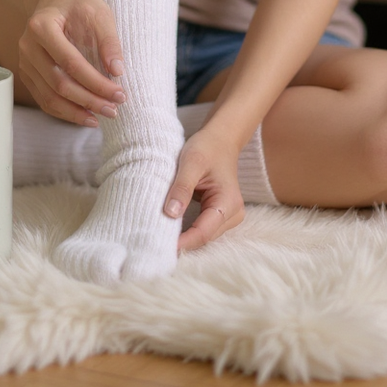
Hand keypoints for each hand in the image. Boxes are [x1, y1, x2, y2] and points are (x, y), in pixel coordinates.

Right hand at [18, 0, 126, 125]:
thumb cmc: (78, 3)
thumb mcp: (99, 13)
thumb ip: (109, 41)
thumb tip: (117, 72)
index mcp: (42, 27)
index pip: (71, 63)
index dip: (96, 83)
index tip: (119, 94)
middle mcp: (28, 46)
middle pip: (58, 83)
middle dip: (89, 100)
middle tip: (114, 109)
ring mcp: (25, 62)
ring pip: (49, 97)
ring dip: (77, 112)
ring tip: (101, 117)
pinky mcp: (28, 73)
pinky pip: (44, 99)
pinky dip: (64, 112)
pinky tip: (85, 115)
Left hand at [164, 126, 245, 251]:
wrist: (221, 139)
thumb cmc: (207, 148)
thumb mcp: (191, 162)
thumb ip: (182, 187)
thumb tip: (170, 213)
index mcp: (228, 203)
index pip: (204, 232)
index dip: (183, 242)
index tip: (159, 247)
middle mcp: (233, 215)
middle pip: (205, 238)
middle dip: (182, 243)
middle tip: (153, 244)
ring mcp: (228, 217)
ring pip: (204, 237)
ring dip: (184, 238)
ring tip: (159, 239)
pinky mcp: (220, 215)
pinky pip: (203, 229)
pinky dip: (188, 231)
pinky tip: (171, 231)